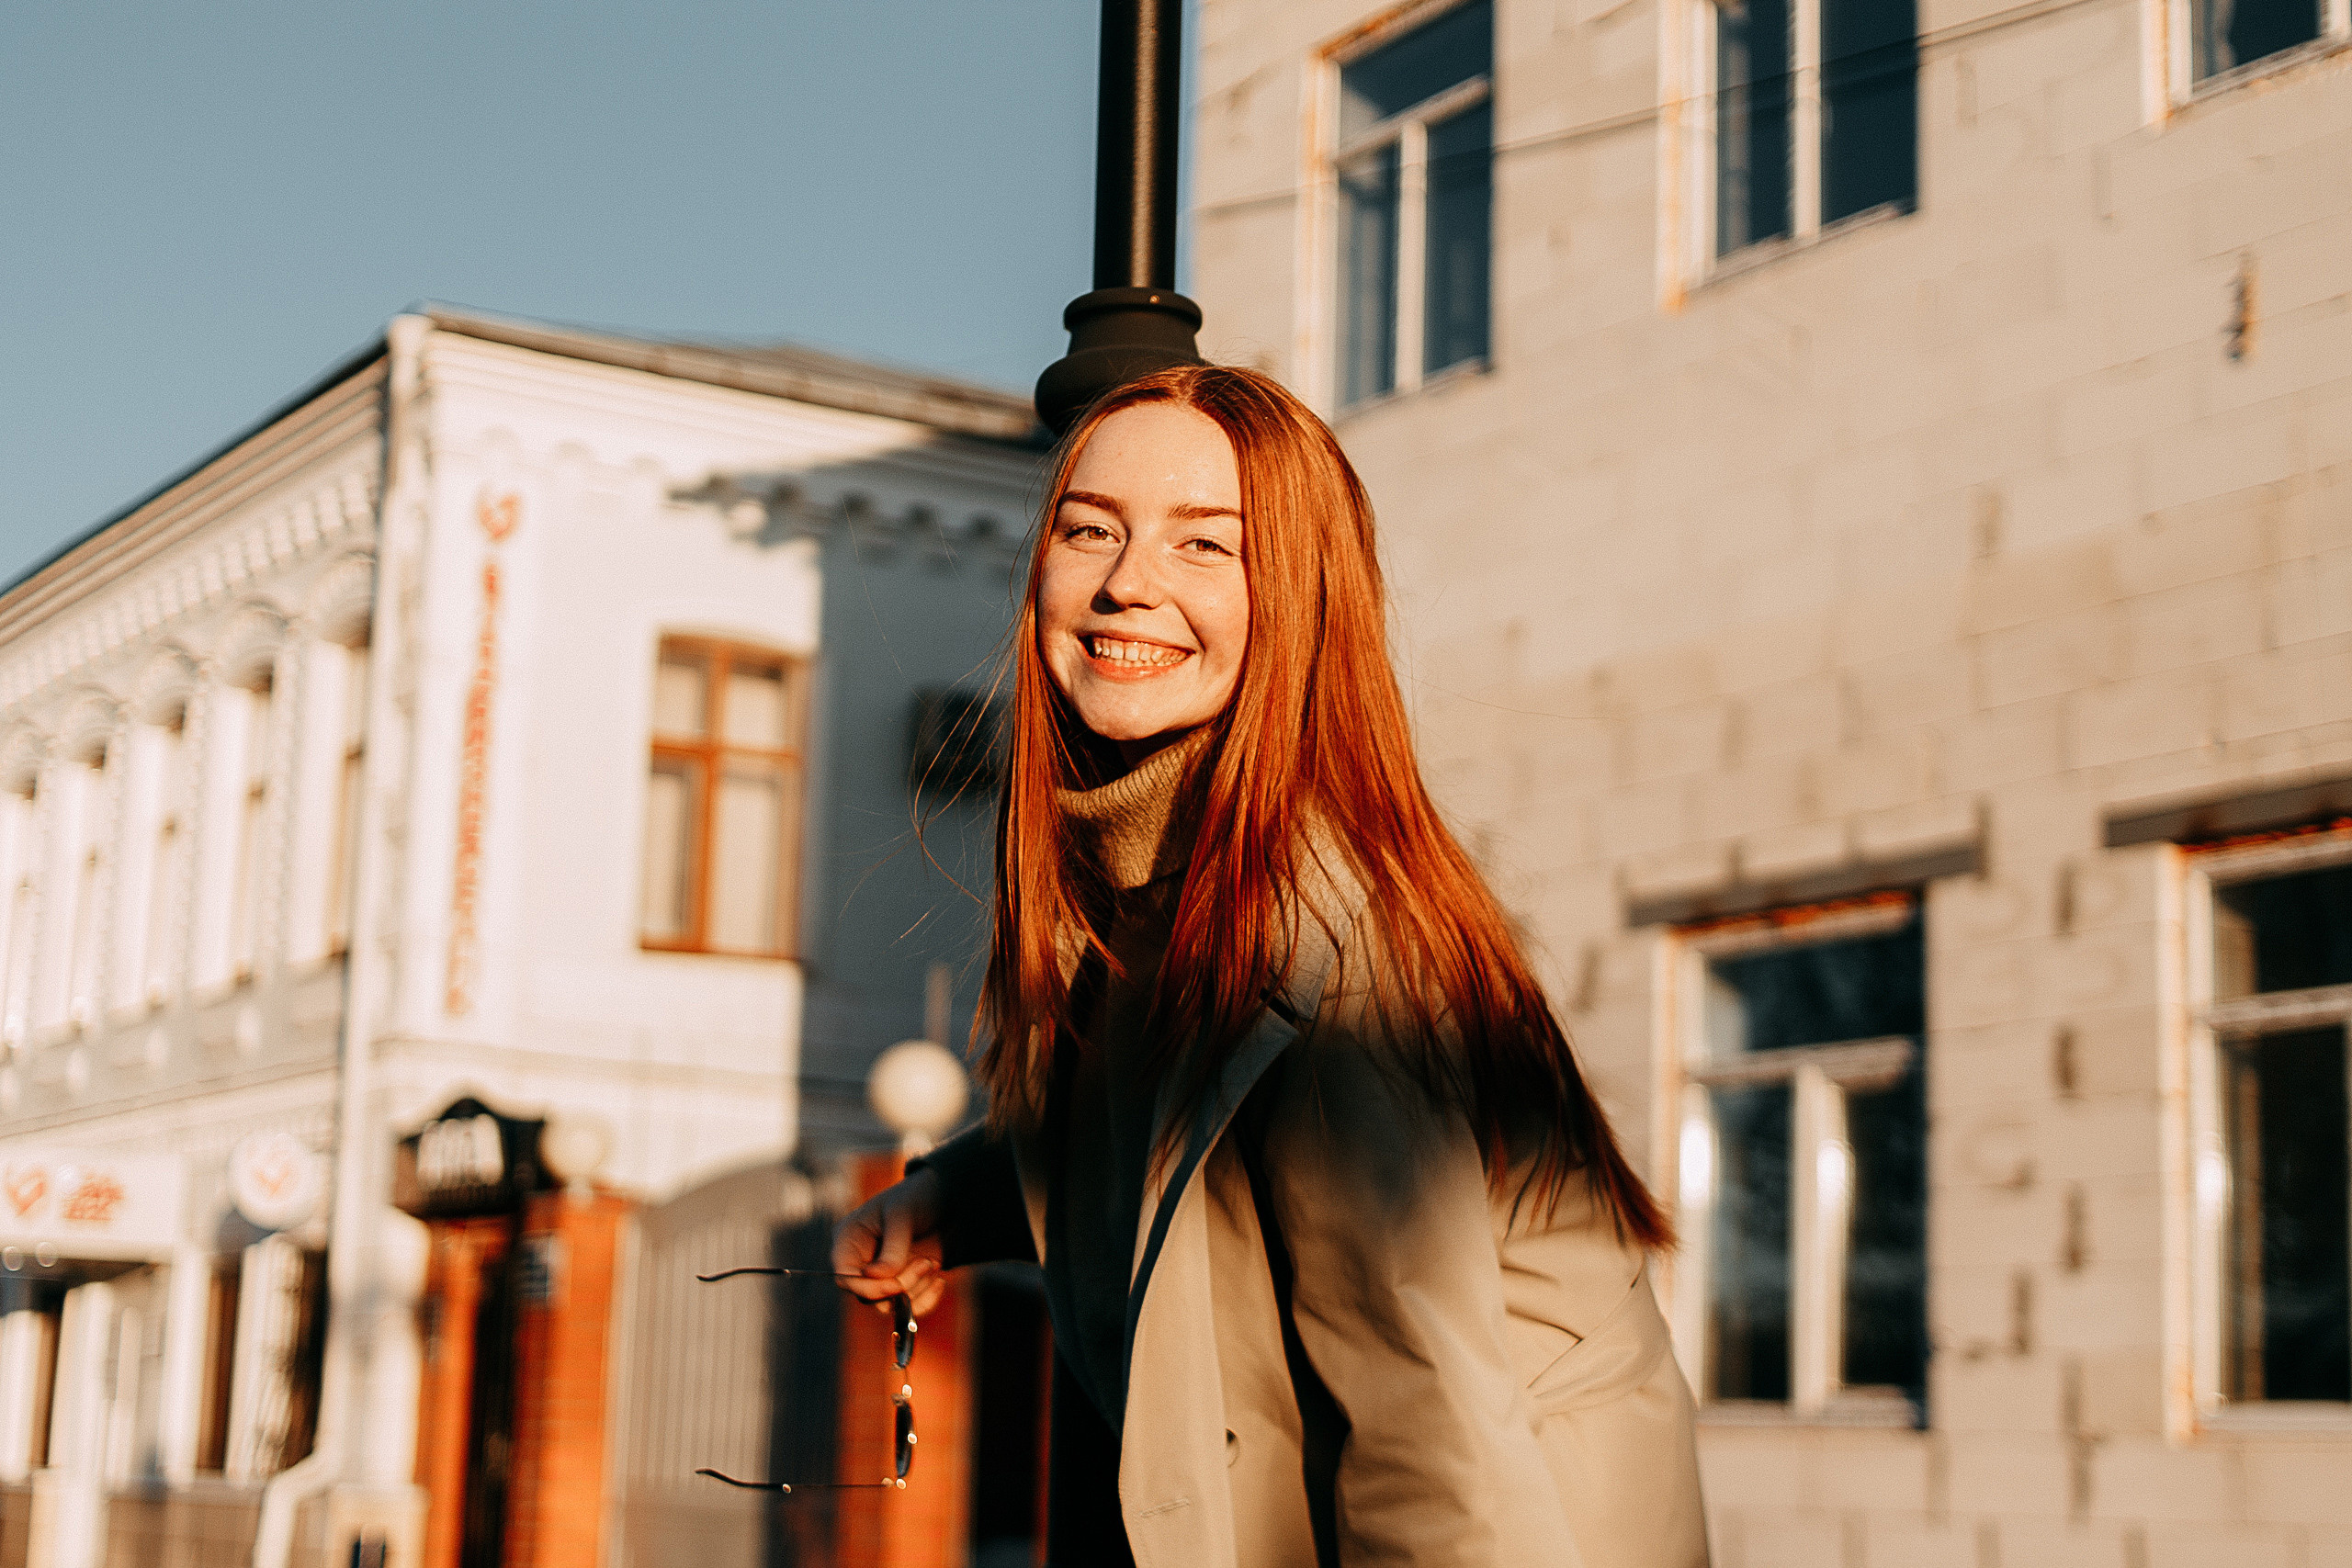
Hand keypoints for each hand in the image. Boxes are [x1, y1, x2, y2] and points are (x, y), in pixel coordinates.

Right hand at [832, 1167, 946, 1316]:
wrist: (947, 1198)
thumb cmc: (917, 1197)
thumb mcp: (903, 1215)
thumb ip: (892, 1247)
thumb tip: (875, 1277)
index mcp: (849, 1240)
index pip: (844, 1277)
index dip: (867, 1287)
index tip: (896, 1285)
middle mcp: (862, 1261)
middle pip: (868, 1295)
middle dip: (901, 1284)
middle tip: (927, 1262)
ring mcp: (883, 1275)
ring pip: (889, 1304)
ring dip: (916, 1289)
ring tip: (932, 1262)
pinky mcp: (904, 1283)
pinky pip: (907, 1308)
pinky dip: (926, 1300)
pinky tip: (939, 1280)